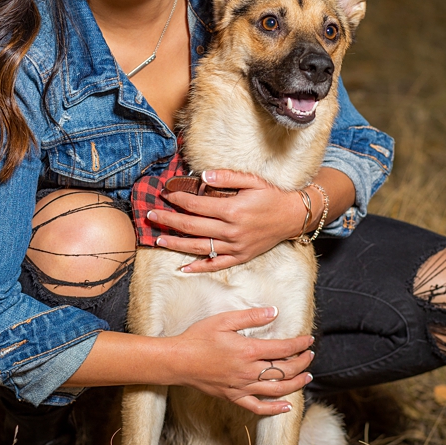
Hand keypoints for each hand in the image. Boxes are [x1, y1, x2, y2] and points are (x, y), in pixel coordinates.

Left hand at [148, 169, 309, 271]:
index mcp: (233, 210)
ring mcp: (235, 246)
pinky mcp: (241, 256)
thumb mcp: (253, 181)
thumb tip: (203, 176)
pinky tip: (184, 267)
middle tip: (151, 215)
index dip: (178, 199)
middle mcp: (231, 230)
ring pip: (199, 247)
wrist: (294, 216)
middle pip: (192, 226)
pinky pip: (217, 264)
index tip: (166, 194)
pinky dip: (199, 267)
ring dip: (176, 244)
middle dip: (169, 220)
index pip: (197, 205)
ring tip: (158, 239)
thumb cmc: (273, 196)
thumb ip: (228, 177)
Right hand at [172, 306, 314, 414]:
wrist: (178, 361)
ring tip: (307, 377)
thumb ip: (252, 316)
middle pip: (284, 370)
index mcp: (248, 350)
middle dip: (302, 363)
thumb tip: (274, 312)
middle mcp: (248, 371)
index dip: (299, 344)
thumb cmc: (199, 338)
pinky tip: (286, 407)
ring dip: (296, 384)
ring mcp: (241, 387)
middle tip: (310, 356)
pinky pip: (257, 407)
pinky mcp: (233, 397)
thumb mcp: (225, 320)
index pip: (283, 349)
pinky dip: (274, 409)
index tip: (309, 340)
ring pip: (276, 390)